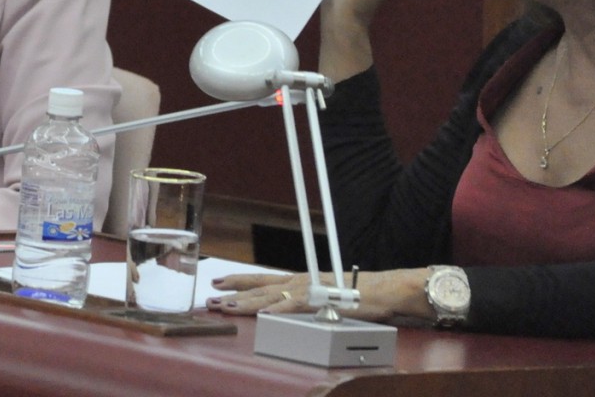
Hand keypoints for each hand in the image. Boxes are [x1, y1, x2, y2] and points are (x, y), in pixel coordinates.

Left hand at [206, 268, 431, 322]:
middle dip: (234, 292)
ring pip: (271, 295)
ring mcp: (309, 289)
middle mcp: (300, 281)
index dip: (240, 281)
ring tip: (226, 307)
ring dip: (247, 302)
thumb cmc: (358, 295)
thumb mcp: (325, 298)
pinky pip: (294, 305)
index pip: (263, 279)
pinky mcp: (321, 300)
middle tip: (210, 297)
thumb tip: (288, 308)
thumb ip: (307, 302)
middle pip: (260, 286)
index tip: (218, 282)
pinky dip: (278, 309)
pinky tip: (263, 315)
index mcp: (300, 280)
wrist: (384, 290)